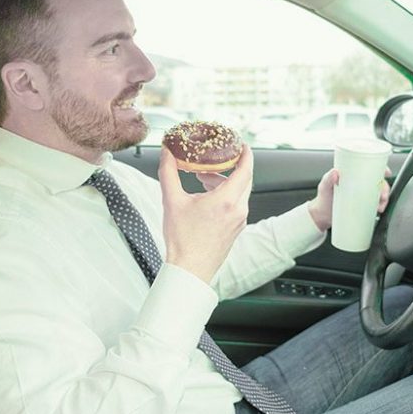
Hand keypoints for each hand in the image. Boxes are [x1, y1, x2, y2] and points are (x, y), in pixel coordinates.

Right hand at [159, 145, 252, 282]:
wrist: (190, 269)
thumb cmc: (182, 240)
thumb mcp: (172, 201)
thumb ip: (169, 173)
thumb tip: (167, 153)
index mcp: (226, 200)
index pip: (245, 169)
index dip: (246, 154)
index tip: (242, 144)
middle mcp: (238, 210)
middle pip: (244, 179)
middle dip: (231, 166)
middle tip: (218, 157)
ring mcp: (239, 220)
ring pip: (240, 192)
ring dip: (225, 181)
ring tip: (204, 178)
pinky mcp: (236, 229)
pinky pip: (237, 204)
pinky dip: (226, 195)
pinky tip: (208, 197)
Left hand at [307, 167, 391, 231]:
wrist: (321, 216)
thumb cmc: (322, 198)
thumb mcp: (323, 187)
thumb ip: (327, 179)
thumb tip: (335, 173)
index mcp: (352, 174)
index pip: (369, 168)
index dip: (381, 168)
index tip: (386, 172)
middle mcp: (359, 183)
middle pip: (378, 181)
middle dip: (384, 188)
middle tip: (382, 196)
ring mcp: (362, 194)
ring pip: (379, 193)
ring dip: (383, 198)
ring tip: (379, 206)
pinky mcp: (363, 205)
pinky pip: (376, 203)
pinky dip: (380, 206)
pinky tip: (379, 210)